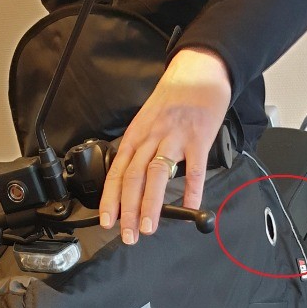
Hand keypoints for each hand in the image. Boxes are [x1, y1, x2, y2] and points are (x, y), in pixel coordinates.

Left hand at [99, 47, 231, 243]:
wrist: (198, 72)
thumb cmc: (172, 102)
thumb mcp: (146, 124)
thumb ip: (139, 153)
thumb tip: (132, 188)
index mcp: (135, 136)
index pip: (117, 173)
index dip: (110, 200)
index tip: (107, 222)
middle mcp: (151, 137)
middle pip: (134, 178)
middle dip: (128, 210)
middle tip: (128, 235)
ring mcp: (175, 137)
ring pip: (157, 175)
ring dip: (151, 205)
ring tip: (148, 228)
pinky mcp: (199, 138)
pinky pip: (195, 169)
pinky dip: (192, 191)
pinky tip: (190, 208)